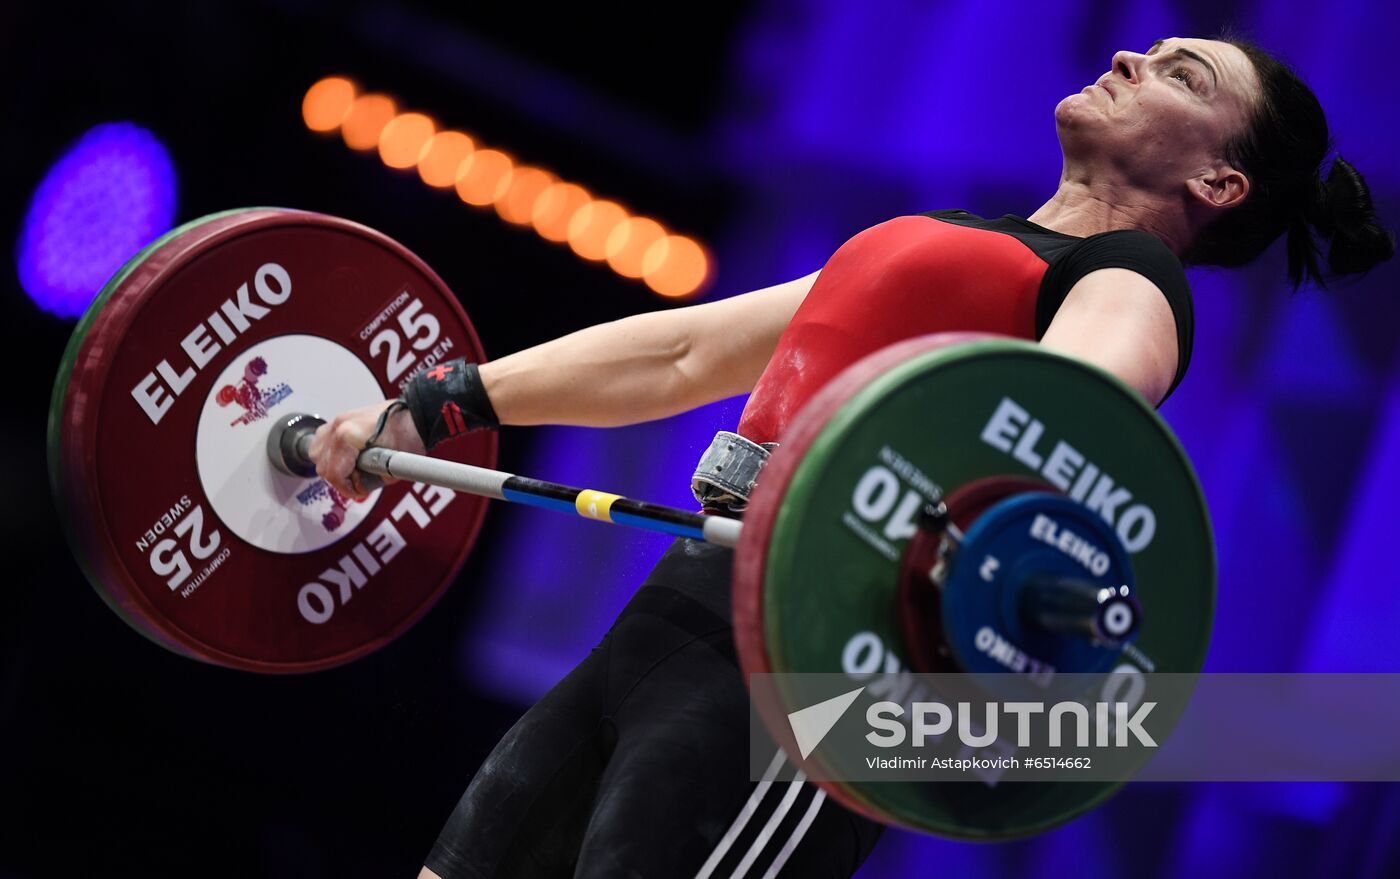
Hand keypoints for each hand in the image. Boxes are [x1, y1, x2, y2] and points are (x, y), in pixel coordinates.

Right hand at [306, 400, 426, 499]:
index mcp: (348, 437)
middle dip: (339, 479)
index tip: (359, 491)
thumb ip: (369, 482)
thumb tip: (359, 487)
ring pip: (317, 452)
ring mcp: (339, 420)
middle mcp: (339, 426)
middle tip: (358, 481)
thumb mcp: (391, 469)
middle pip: (323, 465)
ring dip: (331, 465)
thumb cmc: (410, 435)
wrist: (417, 415)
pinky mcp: (342, 418)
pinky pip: (323, 438)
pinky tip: (345, 457)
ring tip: (351, 469)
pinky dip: (330, 451)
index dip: (347, 489)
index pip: (333, 473)